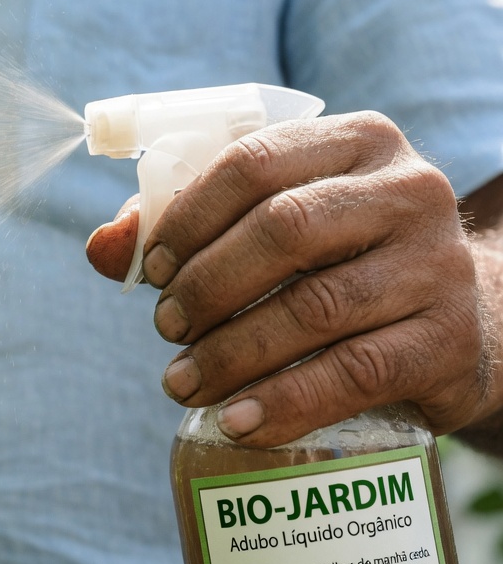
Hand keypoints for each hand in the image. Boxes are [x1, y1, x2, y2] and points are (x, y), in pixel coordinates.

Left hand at [86, 111, 498, 447]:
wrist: (460, 320)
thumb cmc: (338, 260)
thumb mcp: (274, 223)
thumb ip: (185, 225)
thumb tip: (103, 248)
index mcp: (357, 142)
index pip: (254, 160)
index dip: (189, 216)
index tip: (150, 268)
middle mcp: (409, 190)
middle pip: (283, 230)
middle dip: (206, 285)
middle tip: (166, 327)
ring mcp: (438, 266)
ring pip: (315, 306)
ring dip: (231, 351)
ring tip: (182, 381)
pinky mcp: (449, 341)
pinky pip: (355, 373)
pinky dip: (284, 401)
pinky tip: (236, 421)